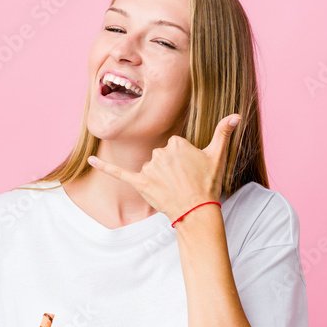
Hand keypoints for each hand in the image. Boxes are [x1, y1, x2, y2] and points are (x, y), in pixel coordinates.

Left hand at [87, 114, 240, 219]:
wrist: (197, 211)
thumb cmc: (208, 183)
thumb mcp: (218, 155)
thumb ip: (224, 132)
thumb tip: (237, 115)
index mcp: (176, 143)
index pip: (174, 145)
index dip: (183, 160)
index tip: (191, 170)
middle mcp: (161, 152)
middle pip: (161, 156)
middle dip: (170, 169)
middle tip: (183, 182)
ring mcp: (150, 168)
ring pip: (149, 167)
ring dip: (158, 178)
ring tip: (172, 190)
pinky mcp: (140, 182)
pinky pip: (118, 172)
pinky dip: (103, 167)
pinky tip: (90, 161)